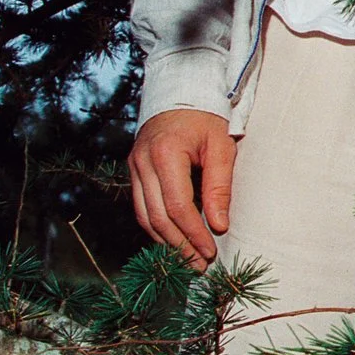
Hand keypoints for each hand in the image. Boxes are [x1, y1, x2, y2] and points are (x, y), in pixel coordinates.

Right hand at [129, 108, 237, 270]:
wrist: (181, 89)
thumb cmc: (207, 117)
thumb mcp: (221, 146)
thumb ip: (220, 186)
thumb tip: (219, 226)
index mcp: (166, 155)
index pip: (177, 206)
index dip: (193, 234)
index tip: (209, 252)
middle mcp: (142, 162)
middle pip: (156, 216)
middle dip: (178, 245)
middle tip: (199, 265)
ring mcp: (134, 165)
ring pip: (144, 215)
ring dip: (165, 241)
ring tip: (187, 259)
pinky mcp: (133, 169)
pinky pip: (141, 205)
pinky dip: (156, 226)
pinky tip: (173, 239)